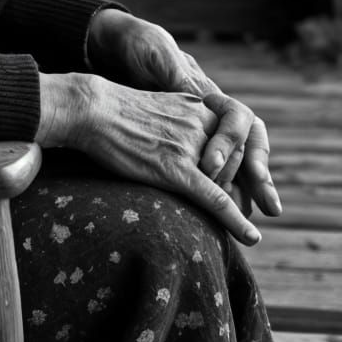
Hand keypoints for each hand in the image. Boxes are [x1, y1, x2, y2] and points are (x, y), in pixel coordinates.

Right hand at [84, 10, 282, 220]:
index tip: (247, 183)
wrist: (91, 109)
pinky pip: (214, 197)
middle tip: (247, 209)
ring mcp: (188, 146)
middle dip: (242, 187)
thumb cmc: (117, 111)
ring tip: (244, 224)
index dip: (244, 164)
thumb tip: (190, 139)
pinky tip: (250, 237)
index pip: (237, 138)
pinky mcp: (174, 169)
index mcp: (198, 106)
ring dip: (236, 205)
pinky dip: (235, 219)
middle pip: (237, 161)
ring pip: (226, 182)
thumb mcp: (161, 105)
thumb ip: (183, 117)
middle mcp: (200, 124)